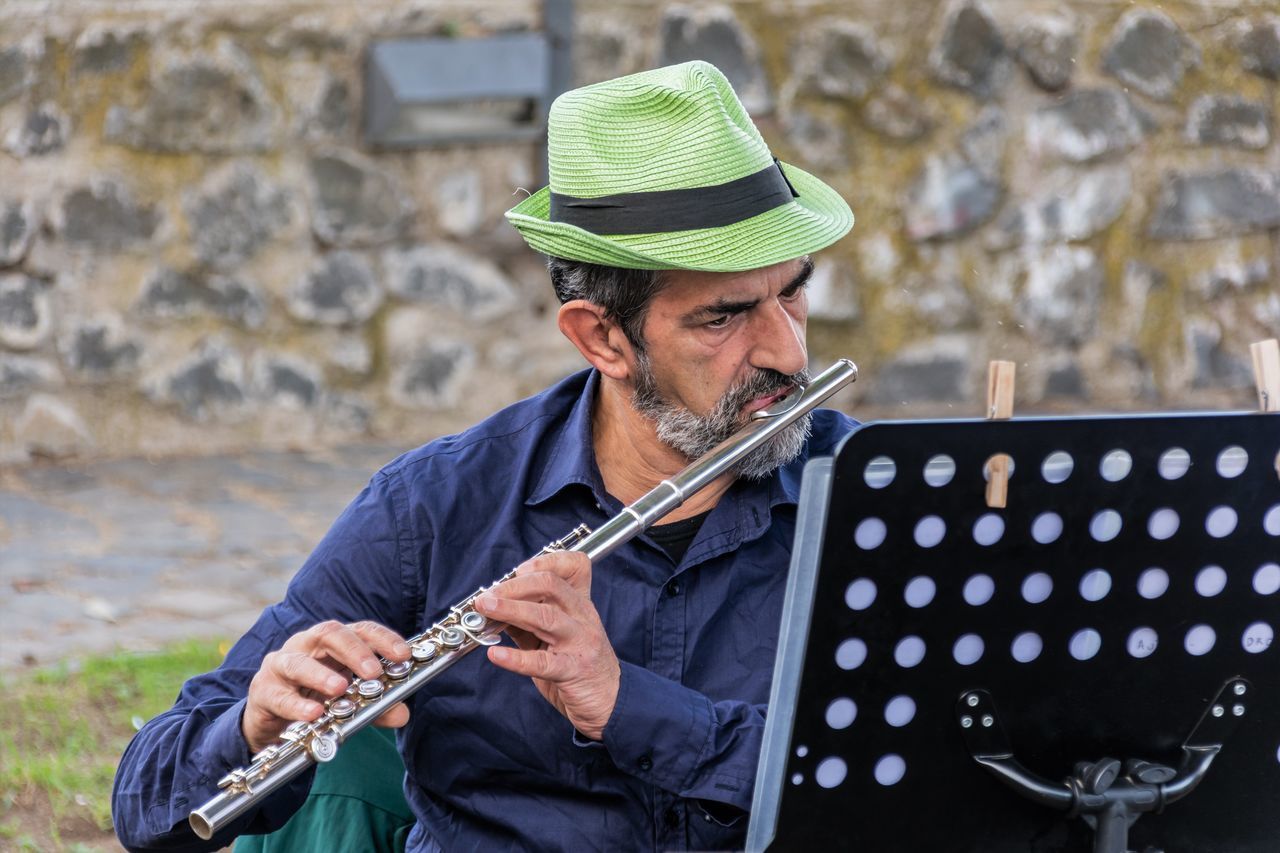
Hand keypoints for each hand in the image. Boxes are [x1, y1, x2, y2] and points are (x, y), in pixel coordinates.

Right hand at [243, 620, 411, 752]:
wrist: (273, 724)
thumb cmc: (315, 701)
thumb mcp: (349, 703)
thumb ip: (375, 707)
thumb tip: (402, 714)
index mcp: (333, 644)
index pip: (360, 630)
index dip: (383, 639)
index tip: (403, 655)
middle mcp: (306, 646)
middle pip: (330, 634)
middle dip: (355, 652)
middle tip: (373, 672)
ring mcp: (281, 665)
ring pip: (298, 662)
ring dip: (321, 675)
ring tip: (340, 688)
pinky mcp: (263, 691)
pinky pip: (279, 696)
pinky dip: (297, 705)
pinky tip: (313, 714)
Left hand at [473, 551, 618, 740]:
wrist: (610, 701)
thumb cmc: (578, 665)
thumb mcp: (554, 636)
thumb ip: (527, 620)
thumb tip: (492, 608)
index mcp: (580, 603)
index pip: (573, 566)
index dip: (545, 560)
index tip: (517, 570)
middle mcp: (583, 616)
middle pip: (551, 585)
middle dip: (515, 586)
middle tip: (487, 596)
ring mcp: (580, 642)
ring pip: (546, 617)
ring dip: (511, 610)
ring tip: (485, 610)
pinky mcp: (574, 670)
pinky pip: (543, 662)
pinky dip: (516, 658)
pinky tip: (495, 654)